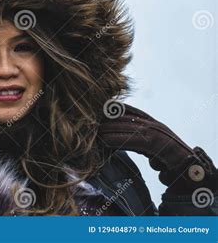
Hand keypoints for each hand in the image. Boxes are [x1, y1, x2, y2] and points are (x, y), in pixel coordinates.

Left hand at [96, 103, 216, 194]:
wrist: (186, 166)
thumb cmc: (165, 157)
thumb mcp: (148, 143)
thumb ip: (134, 137)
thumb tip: (114, 138)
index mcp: (151, 121)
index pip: (128, 109)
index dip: (112, 109)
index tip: (96, 110)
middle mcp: (152, 123)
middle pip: (124, 117)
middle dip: (106, 119)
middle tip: (87, 121)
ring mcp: (154, 132)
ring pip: (126, 127)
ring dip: (108, 129)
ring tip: (92, 132)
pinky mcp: (155, 143)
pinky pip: (132, 140)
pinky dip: (117, 140)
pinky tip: (104, 141)